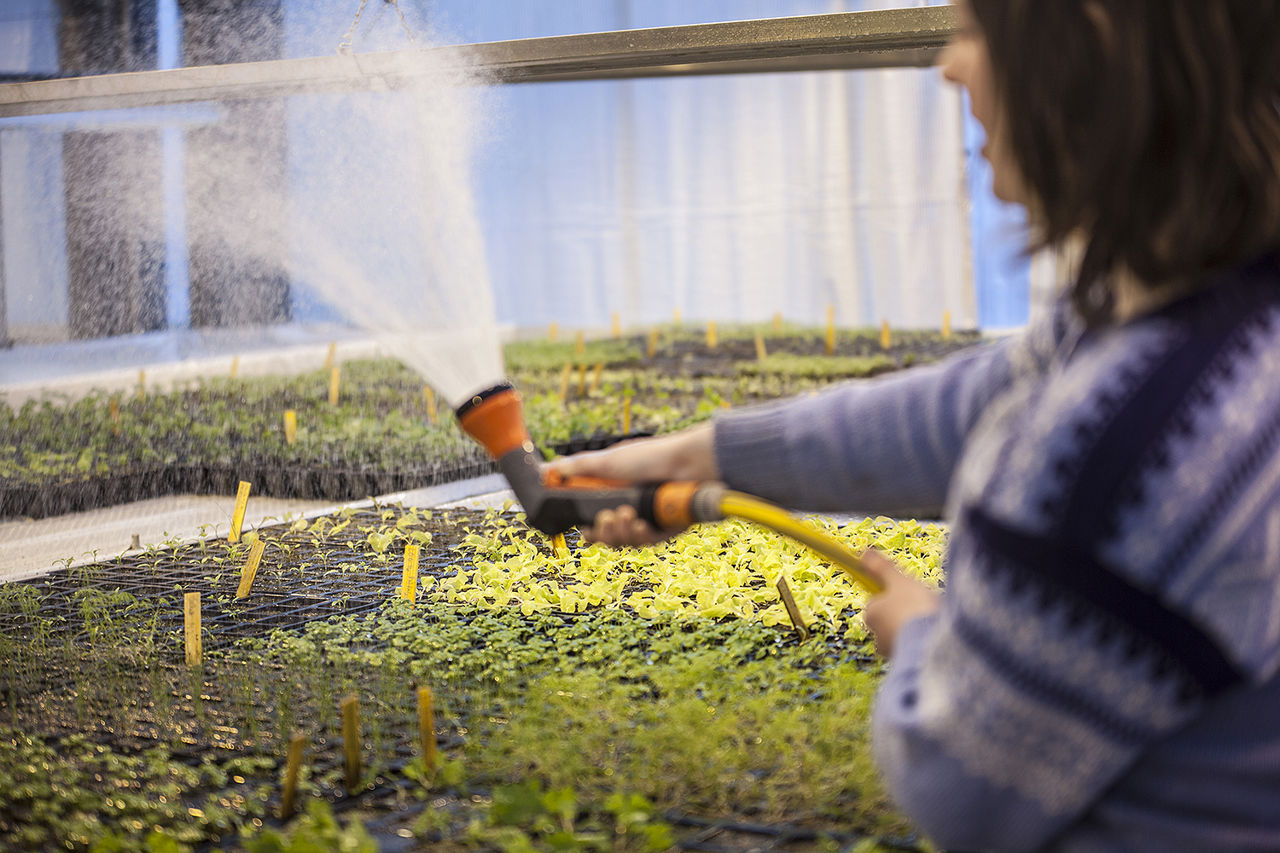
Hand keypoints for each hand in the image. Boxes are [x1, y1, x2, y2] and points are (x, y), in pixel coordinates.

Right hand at [546, 424, 717, 545]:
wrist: (689, 464)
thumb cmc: (651, 457)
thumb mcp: (608, 461)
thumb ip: (576, 468)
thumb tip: (544, 471)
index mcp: (612, 491)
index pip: (589, 516)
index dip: (582, 525)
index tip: (576, 526)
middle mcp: (626, 506)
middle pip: (603, 534)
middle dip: (601, 531)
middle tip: (606, 518)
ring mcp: (644, 519)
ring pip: (621, 540)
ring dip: (619, 531)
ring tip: (627, 515)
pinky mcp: (662, 530)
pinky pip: (643, 542)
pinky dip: (639, 535)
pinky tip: (642, 523)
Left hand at [859, 548, 941, 658]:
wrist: (934, 646)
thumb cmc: (915, 610)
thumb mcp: (900, 582)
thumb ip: (882, 568)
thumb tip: (864, 552)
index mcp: (871, 614)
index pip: (880, 601)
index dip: (898, 594)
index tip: (913, 592)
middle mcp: (877, 636)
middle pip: (893, 618)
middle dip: (909, 612)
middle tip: (927, 607)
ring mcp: (892, 651)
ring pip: (906, 633)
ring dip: (919, 628)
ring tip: (935, 623)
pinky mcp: (908, 664)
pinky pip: (917, 648)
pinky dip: (926, 643)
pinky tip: (937, 638)